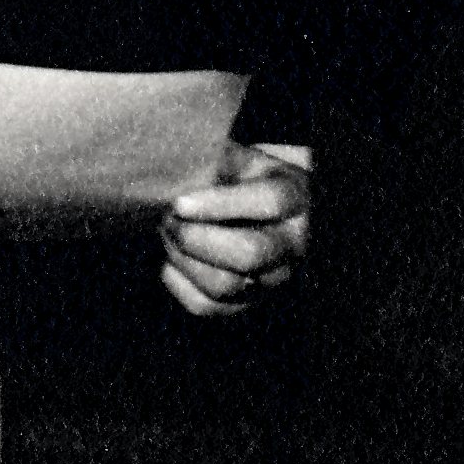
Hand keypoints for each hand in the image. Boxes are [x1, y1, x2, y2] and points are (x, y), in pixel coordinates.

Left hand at [154, 133, 313, 318]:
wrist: (269, 212)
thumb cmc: (249, 178)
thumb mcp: (243, 158)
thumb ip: (217, 157)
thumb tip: (171, 164)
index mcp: (296, 198)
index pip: (268, 202)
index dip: (220, 203)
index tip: (179, 202)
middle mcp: (291, 244)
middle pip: (248, 254)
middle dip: (196, 238)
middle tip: (169, 219)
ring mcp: (272, 279)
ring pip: (224, 285)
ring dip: (183, 259)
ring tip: (167, 232)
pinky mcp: (247, 303)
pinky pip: (206, 306)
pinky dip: (178, 282)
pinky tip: (172, 257)